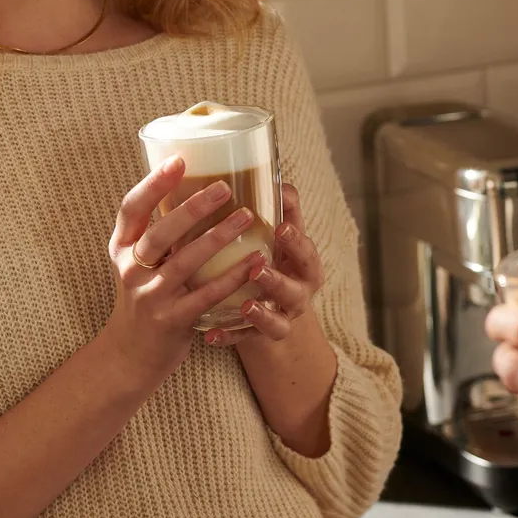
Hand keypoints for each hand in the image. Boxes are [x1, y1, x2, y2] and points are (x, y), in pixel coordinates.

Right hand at [101, 156, 267, 386]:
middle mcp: (131, 269)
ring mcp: (150, 296)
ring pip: (185, 261)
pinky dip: (231, 277)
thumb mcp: (140, 261)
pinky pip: (205, 295)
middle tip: (225, 187)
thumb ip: (161, 231)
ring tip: (247, 217)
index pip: (131, 208)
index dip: (153, 183)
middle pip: (160, 232)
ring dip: (219, 237)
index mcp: (122, 247)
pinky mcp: (171, 321)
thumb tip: (197, 184)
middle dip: (193, 208)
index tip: (178, 160)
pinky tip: (255, 261)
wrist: (130, 355)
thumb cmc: (145, 294)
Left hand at [203, 183, 324, 345]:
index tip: (281, 227)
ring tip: (244, 305)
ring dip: (260, 313)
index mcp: (304, 265)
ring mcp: (280, 318)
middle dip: (277, 280)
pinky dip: (229, 337)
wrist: (275, 304)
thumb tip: (276, 176)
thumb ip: (282, 209)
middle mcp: (298, 293)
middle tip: (257, 268)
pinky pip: (245, 341)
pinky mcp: (258, 337)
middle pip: (294, 290)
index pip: (307, 252)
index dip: (297, 241)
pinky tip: (210, 335)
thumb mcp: (282, 235)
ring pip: (276, 322)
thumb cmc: (275, 256)